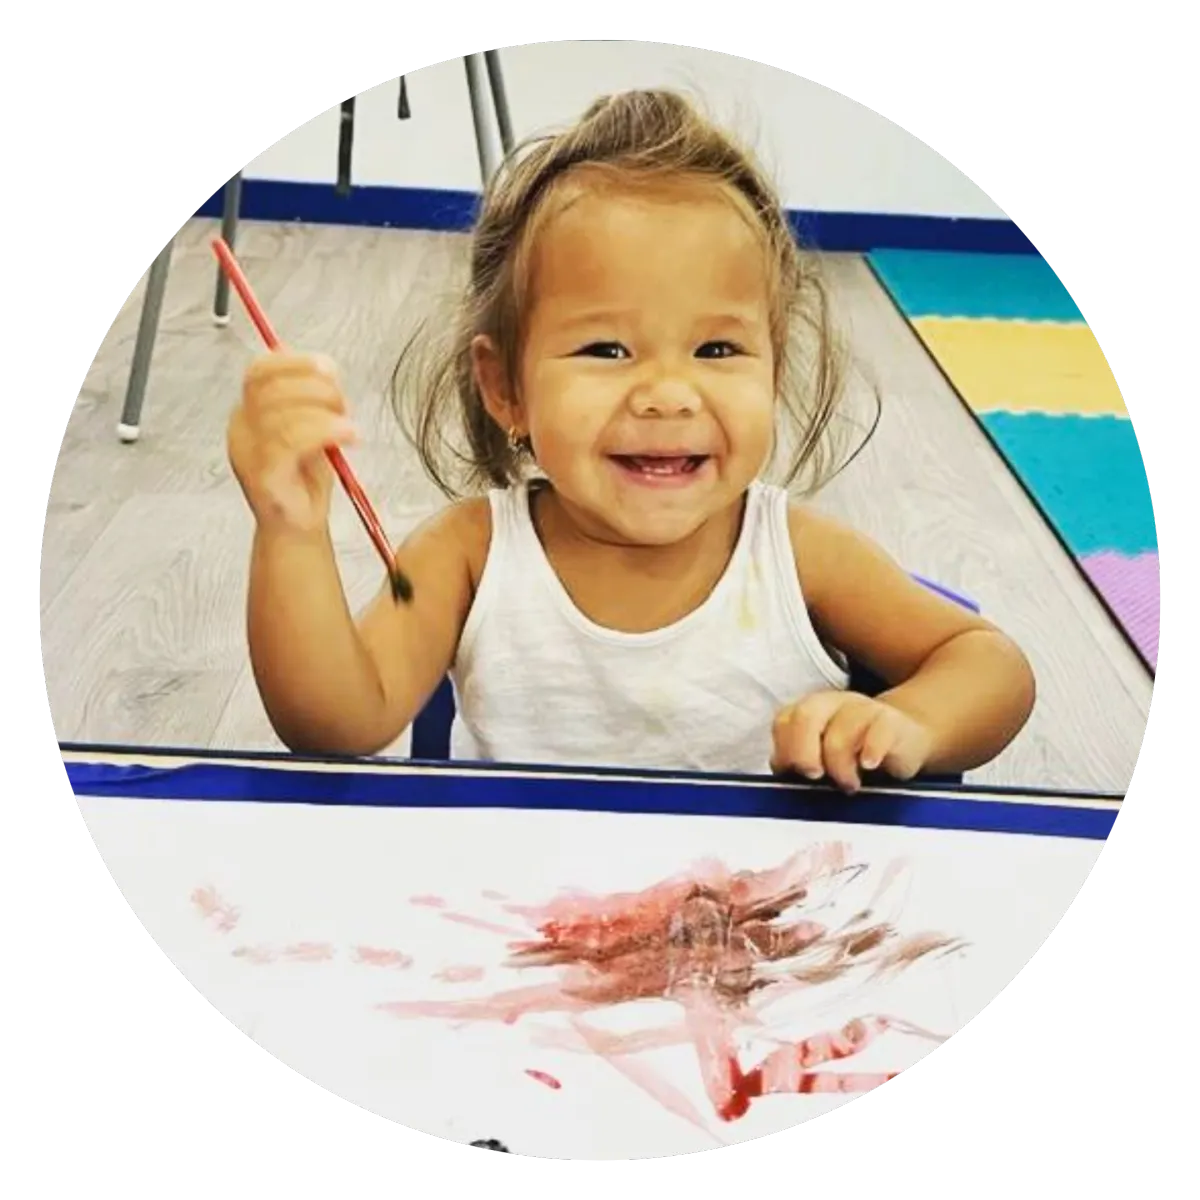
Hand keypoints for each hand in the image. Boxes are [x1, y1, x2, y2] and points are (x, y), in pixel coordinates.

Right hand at [227, 352, 357, 534]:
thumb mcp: (310, 428)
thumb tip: (325, 368)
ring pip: (281, 413)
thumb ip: (311, 398)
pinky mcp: (263, 475)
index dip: (295, 362)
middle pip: (269, 387)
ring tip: (348, 426)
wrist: (298, 530)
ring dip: (324, 411)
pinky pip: (289, 441)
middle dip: (315, 387)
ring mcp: (248, 453)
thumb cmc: (304, 481)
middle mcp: (242, 430)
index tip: (329, 368)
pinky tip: (347, 435)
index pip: (259, 370)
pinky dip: (324, 431)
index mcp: (249, 413)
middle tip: (343, 403)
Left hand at [771, 691, 933, 792]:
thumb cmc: (857, 752)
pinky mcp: (893, 722)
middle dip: (803, 750)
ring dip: (840, 764)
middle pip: (806, 716)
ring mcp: (865, 709)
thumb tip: (784, 773)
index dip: (785, 748)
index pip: (785, 720)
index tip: (792, 774)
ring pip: (842, 728)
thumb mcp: (824, 756)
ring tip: (848, 785)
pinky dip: (870, 751)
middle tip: (814, 776)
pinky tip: (869, 765)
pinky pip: (879, 731)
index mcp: (812, 710)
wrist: (907, 739)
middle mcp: (835, 703)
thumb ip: (800, 760)